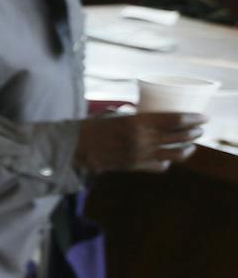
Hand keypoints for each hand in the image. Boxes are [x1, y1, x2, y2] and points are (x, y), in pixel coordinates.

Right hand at [74, 111, 205, 172]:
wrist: (74, 147)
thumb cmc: (92, 127)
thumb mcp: (113, 114)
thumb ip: (130, 114)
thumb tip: (139, 110)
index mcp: (138, 122)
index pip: (176, 120)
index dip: (193, 118)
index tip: (203, 117)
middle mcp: (142, 139)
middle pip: (180, 136)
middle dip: (194, 133)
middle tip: (199, 129)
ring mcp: (140, 155)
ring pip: (176, 154)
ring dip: (187, 149)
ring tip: (190, 145)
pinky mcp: (135, 166)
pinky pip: (160, 165)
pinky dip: (167, 162)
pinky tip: (168, 157)